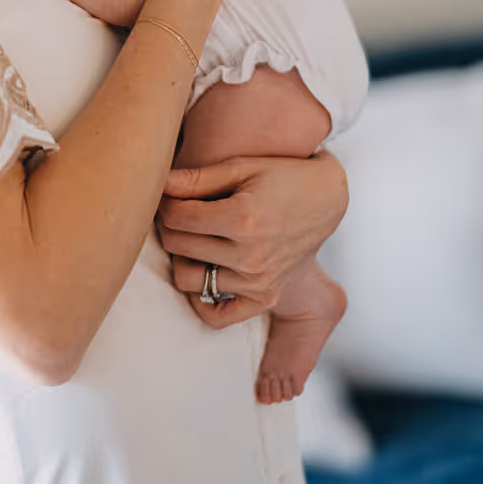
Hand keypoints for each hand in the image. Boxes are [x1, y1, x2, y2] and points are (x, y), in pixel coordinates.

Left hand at [155, 150, 347, 327]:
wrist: (326, 200)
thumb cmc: (281, 176)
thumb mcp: (241, 167)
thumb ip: (196, 177)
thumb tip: (156, 183)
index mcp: (243, 219)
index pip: (176, 217)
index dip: (165, 203)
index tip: (171, 196)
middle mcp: (251, 256)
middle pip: (177, 246)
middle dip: (170, 226)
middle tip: (179, 213)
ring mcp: (258, 282)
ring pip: (187, 279)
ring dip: (182, 257)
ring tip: (193, 238)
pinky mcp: (265, 300)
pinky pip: (215, 316)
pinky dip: (202, 297)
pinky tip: (204, 270)